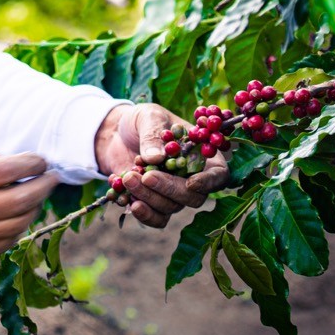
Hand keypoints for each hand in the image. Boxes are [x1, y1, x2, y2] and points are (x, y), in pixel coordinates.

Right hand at [0, 151, 58, 274]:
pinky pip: (7, 241)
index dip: (32, 164)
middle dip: (43, 185)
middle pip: (22, 198)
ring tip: (35, 195)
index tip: (40, 160)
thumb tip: (14, 161)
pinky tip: (17, 216)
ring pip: (20, 222)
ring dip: (34, 207)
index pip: (10, 170)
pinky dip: (18, 227)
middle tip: (51, 177)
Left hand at [94, 102, 228, 227]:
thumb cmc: (141, 121)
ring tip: (128, 178)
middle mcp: (192, 178)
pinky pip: (154, 218)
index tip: (191, 182)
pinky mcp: (153, 203)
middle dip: (169, 189)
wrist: (116, 134)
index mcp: (201, 154)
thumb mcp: (148, 116)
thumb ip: (153, 134)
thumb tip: (156, 157)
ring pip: (170, 208)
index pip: (218, 174)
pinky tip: (122, 198)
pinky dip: (140, 212)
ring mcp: (173, 194)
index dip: (209, 182)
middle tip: (146, 177)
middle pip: (193, 197)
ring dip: (149, 198)